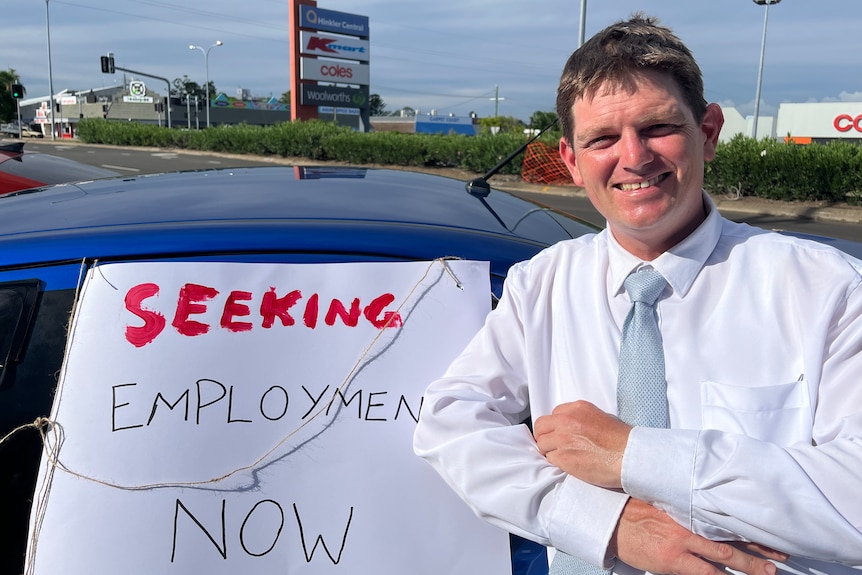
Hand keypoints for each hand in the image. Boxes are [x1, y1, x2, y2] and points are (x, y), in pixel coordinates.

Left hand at [533, 400, 631, 488]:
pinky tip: (570, 464)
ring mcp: (563, 439)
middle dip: (546, 437)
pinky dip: (557, 463)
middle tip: (555, 446)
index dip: (555, 427)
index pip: (552, 415)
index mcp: (576, 408)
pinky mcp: (563, 457)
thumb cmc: (621, 440)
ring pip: (542, 444)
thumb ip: (579, 419)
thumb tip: (568, 428)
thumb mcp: (600, 417)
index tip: (560, 434)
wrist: (629, 456)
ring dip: (550, 451)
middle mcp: (567, 420)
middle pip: (540, 427)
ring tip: (565, 456)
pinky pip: (549, 459)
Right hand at [611, 499, 787, 574]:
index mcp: (689, 509)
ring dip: (748, 566)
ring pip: (724, 557)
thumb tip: (707, 512)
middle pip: (732, 538)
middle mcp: (691, 525)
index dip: (751, 528)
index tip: (773, 533)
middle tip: (782, 557)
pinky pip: (703, 574)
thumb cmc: (635, 511)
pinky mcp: (672, 561)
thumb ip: (686, 509)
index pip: (727, 519)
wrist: (612, 521)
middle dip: (759, 549)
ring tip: (769, 572)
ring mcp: (683, 544)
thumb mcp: (663, 503)